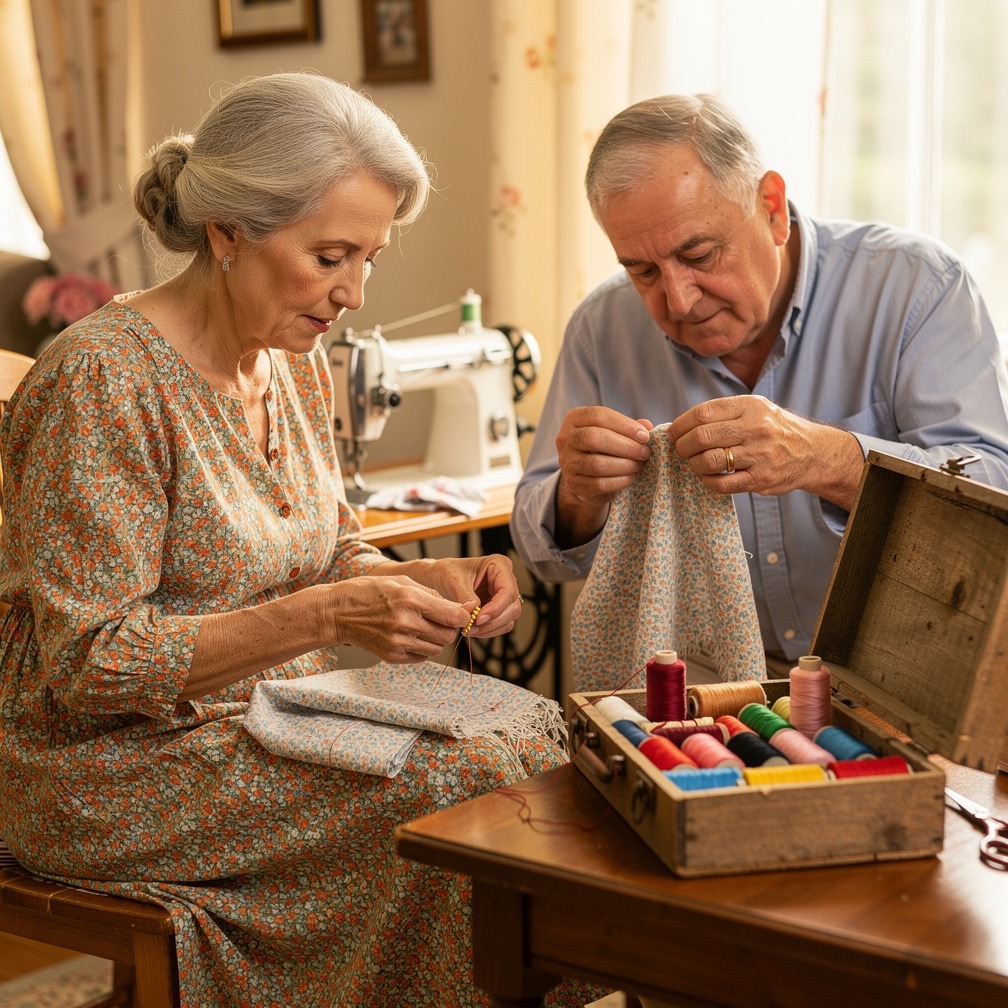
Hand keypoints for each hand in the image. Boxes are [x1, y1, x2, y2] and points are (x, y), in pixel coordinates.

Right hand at [328, 575, 473, 663]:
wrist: (337, 612)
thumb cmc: (369, 591)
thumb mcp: (401, 581)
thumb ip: (431, 594)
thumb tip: (457, 608)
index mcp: (410, 599)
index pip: (453, 616)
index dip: (462, 616)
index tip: (460, 613)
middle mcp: (406, 623)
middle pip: (447, 635)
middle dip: (448, 628)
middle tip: (438, 619)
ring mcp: (398, 642)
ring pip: (437, 649)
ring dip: (435, 639)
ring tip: (421, 626)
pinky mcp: (392, 656)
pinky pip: (421, 657)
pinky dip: (422, 648)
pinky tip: (409, 636)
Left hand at [407, 554, 521, 638]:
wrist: (437, 578)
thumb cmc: (446, 572)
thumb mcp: (453, 580)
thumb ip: (465, 596)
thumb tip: (473, 612)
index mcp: (499, 565)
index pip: (507, 590)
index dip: (496, 607)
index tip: (479, 618)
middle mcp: (505, 580)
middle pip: (512, 607)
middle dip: (492, 621)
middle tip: (472, 627)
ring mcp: (502, 595)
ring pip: (509, 618)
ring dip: (490, 628)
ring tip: (470, 629)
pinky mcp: (497, 608)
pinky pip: (501, 625)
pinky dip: (488, 630)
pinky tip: (473, 629)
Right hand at [554, 406, 652, 545]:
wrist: (587, 477)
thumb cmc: (605, 448)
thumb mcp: (615, 432)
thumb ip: (630, 427)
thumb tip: (647, 426)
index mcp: (575, 419)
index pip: (598, 416)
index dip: (624, 425)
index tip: (645, 436)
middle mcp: (565, 439)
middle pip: (593, 438)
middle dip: (625, 446)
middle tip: (645, 452)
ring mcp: (567, 463)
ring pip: (596, 464)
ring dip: (624, 465)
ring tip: (640, 465)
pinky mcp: (574, 484)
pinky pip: (599, 484)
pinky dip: (620, 480)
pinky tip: (632, 476)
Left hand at [667, 394, 863, 509]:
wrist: (812, 452)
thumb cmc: (774, 429)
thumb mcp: (755, 409)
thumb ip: (724, 413)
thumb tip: (681, 425)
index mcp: (750, 407)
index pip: (703, 413)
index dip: (680, 424)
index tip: (673, 433)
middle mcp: (755, 429)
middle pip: (702, 437)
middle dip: (682, 446)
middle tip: (680, 450)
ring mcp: (759, 455)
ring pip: (709, 461)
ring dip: (693, 464)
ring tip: (694, 463)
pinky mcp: (761, 479)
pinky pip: (721, 484)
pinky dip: (707, 481)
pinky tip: (707, 477)